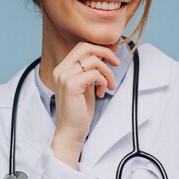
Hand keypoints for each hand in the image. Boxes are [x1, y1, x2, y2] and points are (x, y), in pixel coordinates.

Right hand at [50, 42, 120, 167]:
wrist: (71, 132)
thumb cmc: (79, 111)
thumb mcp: (86, 86)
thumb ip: (91, 71)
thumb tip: (105, 55)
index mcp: (62, 68)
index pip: (82, 46)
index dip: (100, 47)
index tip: (114, 53)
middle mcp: (61, 70)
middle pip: (86, 47)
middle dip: (106, 53)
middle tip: (117, 63)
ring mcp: (65, 77)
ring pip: (94, 60)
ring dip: (108, 72)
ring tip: (109, 86)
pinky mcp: (71, 85)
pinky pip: (95, 74)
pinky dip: (103, 82)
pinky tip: (101, 93)